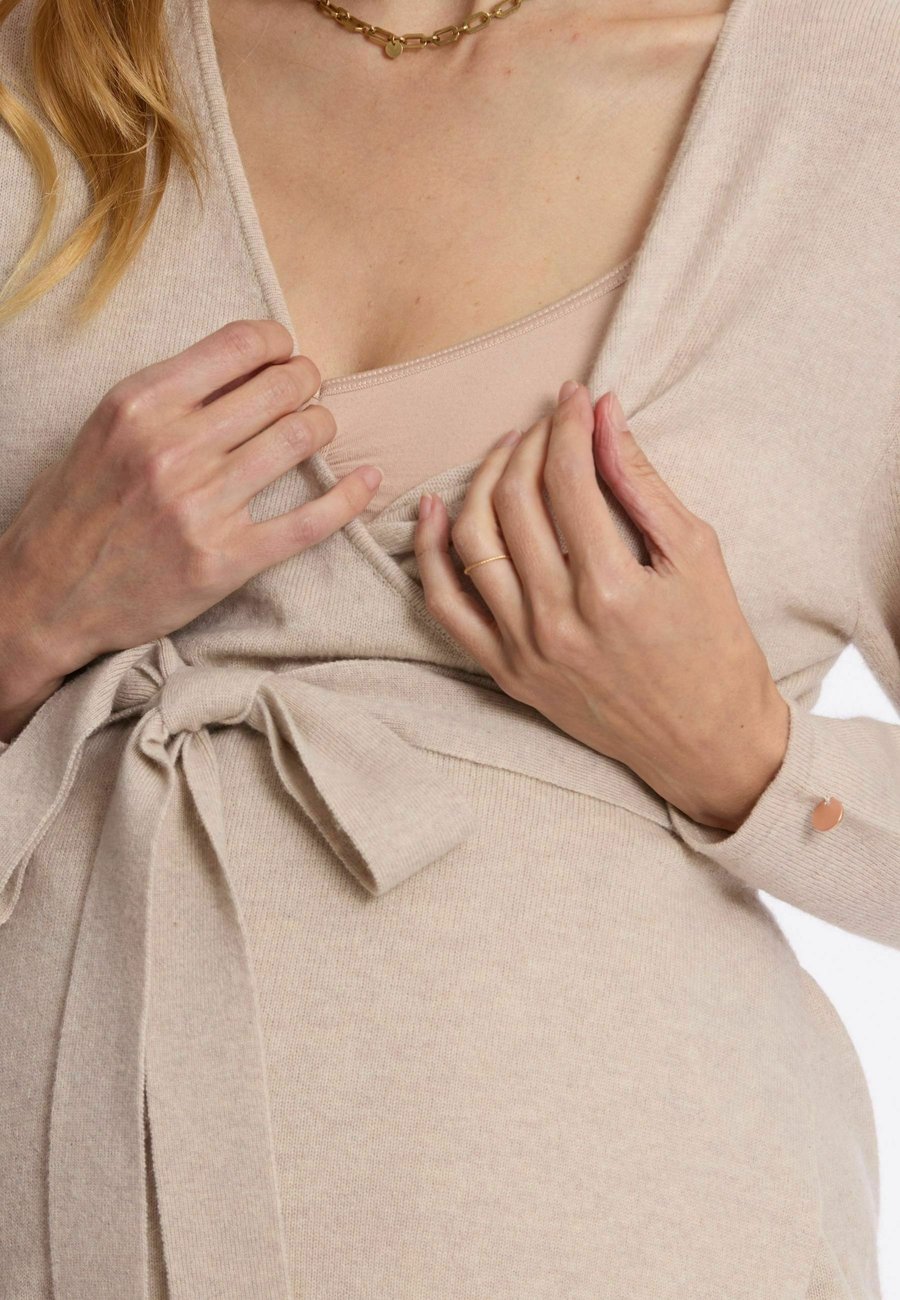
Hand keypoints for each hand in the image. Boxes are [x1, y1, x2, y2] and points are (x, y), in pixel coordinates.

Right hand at [0, 320, 382, 687]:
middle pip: (281, 387)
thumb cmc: (78, 507)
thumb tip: (245, 362)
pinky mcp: (226, 559)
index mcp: (141, 404)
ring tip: (319, 427)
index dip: (279, 342)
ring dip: (324, 425)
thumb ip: (170, 395)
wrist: (48, 596)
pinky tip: (368, 481)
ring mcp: (203, 506)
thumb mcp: (108, 428)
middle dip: (307, 381)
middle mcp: (174, 448)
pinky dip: (350, 496)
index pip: (241, 344)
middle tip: (309, 389)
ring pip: (300, 439)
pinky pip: (311, 520)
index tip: (285, 352)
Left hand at [413, 381, 789, 831]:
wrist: (705, 743)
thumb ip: (640, 482)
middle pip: (515, 501)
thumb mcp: (696, 555)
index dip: (568, 423)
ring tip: (506, 452)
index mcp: (610, 588)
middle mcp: (555, 619)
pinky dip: (431, 553)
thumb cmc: (715, 646)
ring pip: (472, 542)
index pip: (568, 478)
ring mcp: (523, 649)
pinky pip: (446, 606)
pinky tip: (436, 509)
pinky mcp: (505, 672)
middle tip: (547, 420)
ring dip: (483, 482)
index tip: (575, 396)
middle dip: (528, 443)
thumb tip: (604, 413)